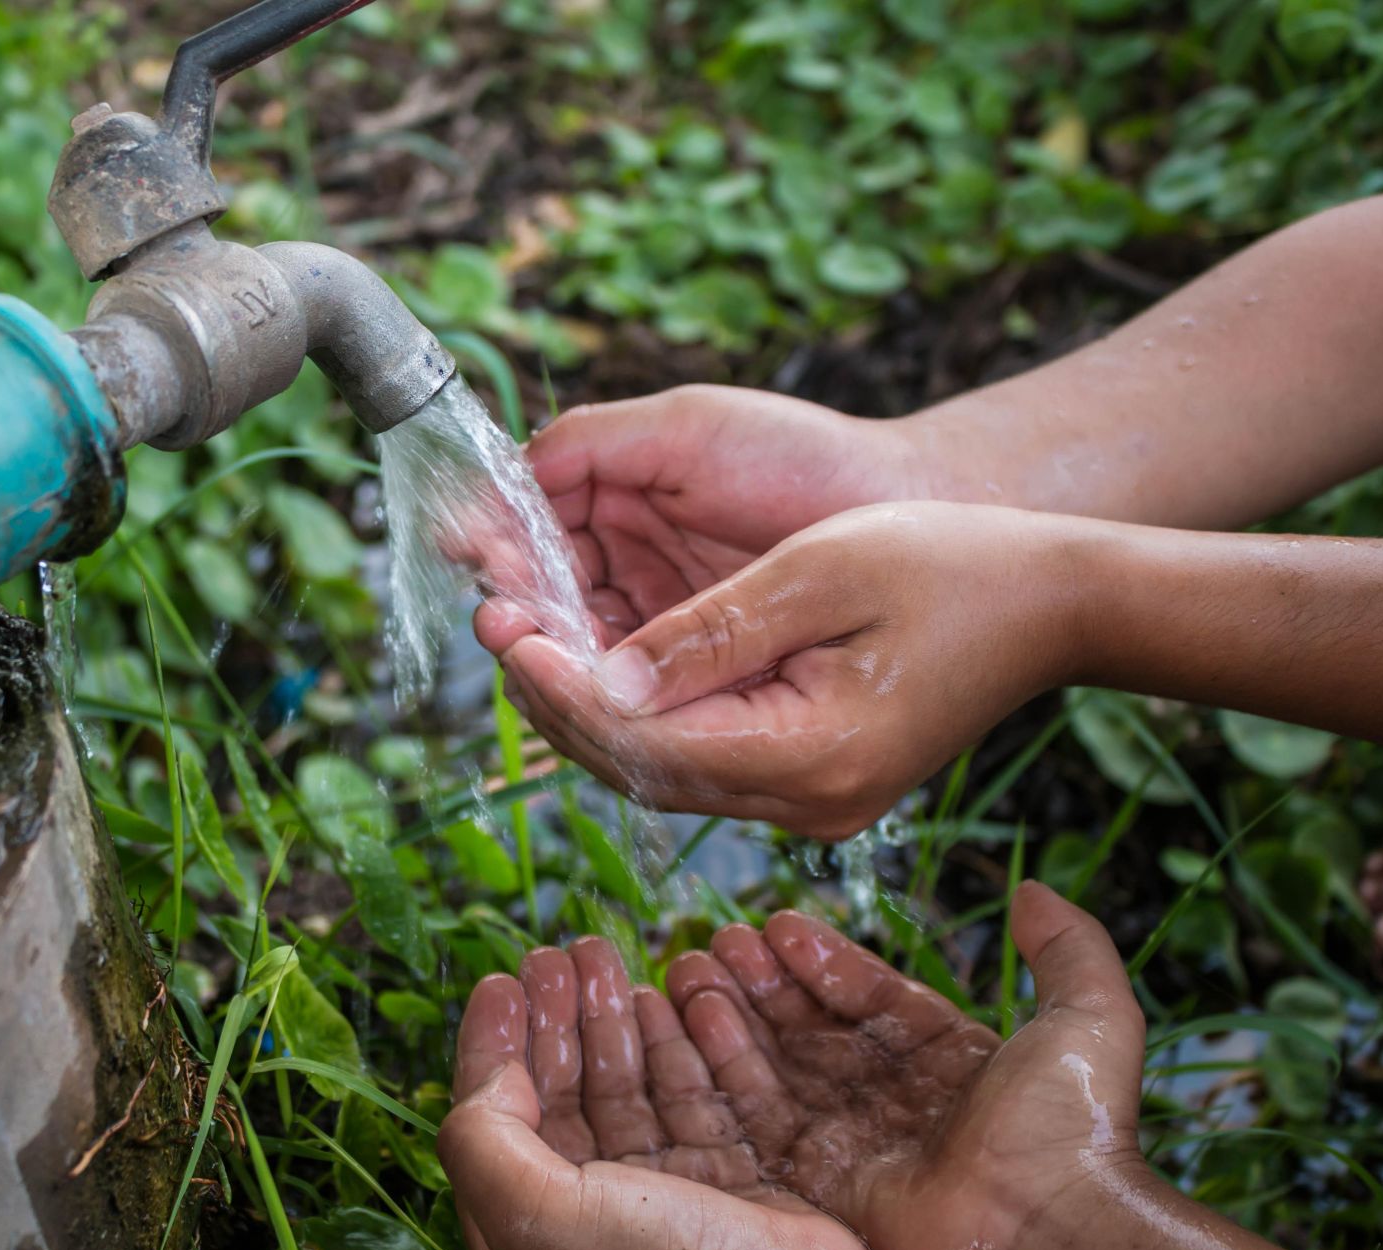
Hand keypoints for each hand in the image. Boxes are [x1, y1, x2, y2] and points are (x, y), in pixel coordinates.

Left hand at [438, 937, 890, 1249]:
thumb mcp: (537, 1218)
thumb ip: (485, 1143)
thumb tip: (488, 1077)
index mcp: (529, 1239)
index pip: (494, 1123)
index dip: (492, 1046)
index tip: (501, 981)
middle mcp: (592, 1220)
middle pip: (562, 1094)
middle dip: (558, 1017)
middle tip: (561, 953)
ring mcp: (664, 1202)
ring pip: (628, 1088)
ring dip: (613, 1018)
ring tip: (607, 956)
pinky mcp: (731, 1186)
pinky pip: (695, 1097)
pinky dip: (679, 1044)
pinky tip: (667, 997)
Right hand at [474, 386, 927, 653]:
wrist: (908, 511)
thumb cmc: (802, 454)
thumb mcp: (685, 427)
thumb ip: (590, 443)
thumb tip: (493, 484)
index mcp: (613, 497)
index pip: (527, 527)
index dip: (497, 542)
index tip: (474, 553)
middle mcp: (625, 562)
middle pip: (540, 595)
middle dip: (515, 607)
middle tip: (502, 620)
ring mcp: (659, 619)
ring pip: (578, 648)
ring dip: (550, 654)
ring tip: (531, 655)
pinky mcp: (695, 671)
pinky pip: (632, 689)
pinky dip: (603, 689)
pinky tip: (588, 688)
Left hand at [495, 500, 1085, 837]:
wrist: (1051, 604)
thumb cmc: (952, 566)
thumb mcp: (823, 572)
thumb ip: (713, 630)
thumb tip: (608, 675)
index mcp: (814, 754)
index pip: (647, 741)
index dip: (561, 689)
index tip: (504, 627)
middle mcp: (808, 801)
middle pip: (643, 770)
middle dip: (557, 701)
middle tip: (496, 626)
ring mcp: (813, 802)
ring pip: (663, 771)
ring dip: (589, 710)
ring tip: (526, 638)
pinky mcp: (813, 783)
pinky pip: (699, 759)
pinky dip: (639, 715)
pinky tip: (600, 663)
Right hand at [664, 885, 1146, 1249]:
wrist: (1047, 1237)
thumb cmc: (1072, 1132)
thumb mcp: (1091, 1015)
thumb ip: (1067, 947)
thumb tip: (1035, 892)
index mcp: (950, 1062)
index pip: (871, 997)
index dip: (823, 961)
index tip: (777, 926)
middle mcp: (895, 1101)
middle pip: (812, 1030)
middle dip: (762, 984)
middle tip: (716, 942)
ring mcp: (855, 1143)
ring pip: (775, 1068)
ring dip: (731, 1017)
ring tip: (690, 969)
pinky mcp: (819, 1184)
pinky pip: (757, 1118)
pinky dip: (722, 1070)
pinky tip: (693, 1022)